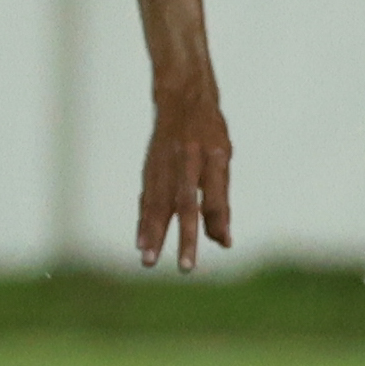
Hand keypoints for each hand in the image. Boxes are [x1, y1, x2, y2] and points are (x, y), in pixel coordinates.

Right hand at [137, 86, 234, 269]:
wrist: (180, 98)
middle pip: (186, 204)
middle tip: (187, 267)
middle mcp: (187, 160)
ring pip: (160, 204)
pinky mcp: (148, 169)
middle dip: (186, 236)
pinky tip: (141, 242)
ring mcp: (165, 164)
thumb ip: (221, 197)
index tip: (223, 244)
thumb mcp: (223, 156)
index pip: (217, 193)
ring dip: (155, 234)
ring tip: (149, 260)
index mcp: (213, 155)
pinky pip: (147, 199)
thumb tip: (223, 242)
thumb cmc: (209, 133)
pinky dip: (144, 221)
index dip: (219, 218)